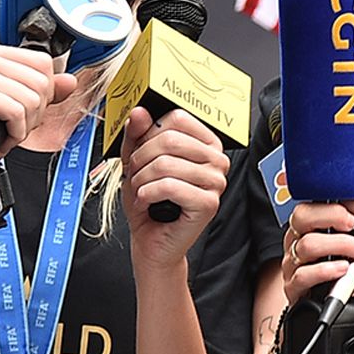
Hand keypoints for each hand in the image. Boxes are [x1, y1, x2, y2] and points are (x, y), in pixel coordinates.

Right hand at [0, 44, 75, 155]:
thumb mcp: (17, 103)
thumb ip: (45, 90)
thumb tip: (70, 81)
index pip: (43, 62)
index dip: (44, 92)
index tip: (25, 108)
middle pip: (41, 81)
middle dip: (35, 112)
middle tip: (14, 124)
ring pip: (31, 98)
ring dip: (24, 125)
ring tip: (5, 130)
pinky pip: (15, 111)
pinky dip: (14, 132)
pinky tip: (0, 135)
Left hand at [121, 108, 229, 269]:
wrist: (151, 241)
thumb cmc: (148, 200)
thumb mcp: (137, 161)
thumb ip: (137, 135)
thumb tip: (140, 112)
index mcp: (206, 143)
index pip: (177, 118)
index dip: (149, 133)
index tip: (141, 152)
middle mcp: (217, 159)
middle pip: (170, 138)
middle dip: (141, 158)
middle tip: (135, 176)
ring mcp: (217, 182)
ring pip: (166, 163)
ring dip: (141, 179)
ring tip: (141, 191)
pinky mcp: (209, 204)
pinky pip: (169, 186)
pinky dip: (147, 194)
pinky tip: (147, 202)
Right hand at [279, 197, 353, 308]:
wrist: (320, 299)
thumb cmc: (337, 267)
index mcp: (314, 221)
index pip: (327, 199)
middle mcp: (299, 237)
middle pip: (303, 215)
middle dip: (333, 215)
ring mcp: (295, 261)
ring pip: (306, 244)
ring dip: (338, 245)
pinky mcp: (294, 286)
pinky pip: (303, 275)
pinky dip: (325, 271)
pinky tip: (342, 270)